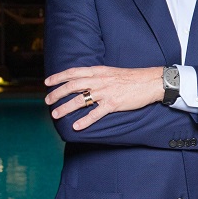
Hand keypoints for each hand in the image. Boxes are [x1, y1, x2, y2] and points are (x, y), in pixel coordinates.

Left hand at [45, 65, 161, 130]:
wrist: (150, 81)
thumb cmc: (132, 78)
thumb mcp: (111, 72)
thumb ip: (97, 76)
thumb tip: (84, 81)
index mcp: (98, 71)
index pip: (73, 72)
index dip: (58, 77)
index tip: (47, 82)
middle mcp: (99, 80)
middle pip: (72, 86)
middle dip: (57, 93)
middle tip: (47, 101)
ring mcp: (106, 92)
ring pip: (80, 100)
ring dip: (65, 107)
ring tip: (55, 114)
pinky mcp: (113, 104)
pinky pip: (95, 113)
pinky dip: (84, 120)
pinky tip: (76, 126)